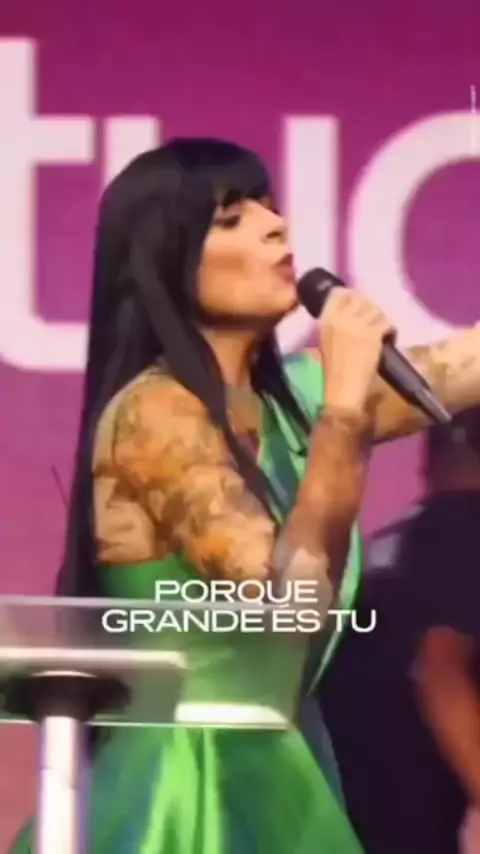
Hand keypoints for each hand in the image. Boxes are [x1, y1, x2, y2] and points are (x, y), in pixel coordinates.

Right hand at [318, 289, 392, 413]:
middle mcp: (340, 318)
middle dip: (370, 306)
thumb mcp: (326, 341)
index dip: (351, 295)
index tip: (359, 303)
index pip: (338, 293)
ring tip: (381, 330)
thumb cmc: (333, 370)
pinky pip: (385, 323)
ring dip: (381, 318)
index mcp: (325, 320)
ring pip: (375, 309)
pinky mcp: (372, 335)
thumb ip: (336, 324)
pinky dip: (390, 330)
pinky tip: (389, 338)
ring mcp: (357, 326)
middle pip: (360, 298)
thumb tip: (353, 312)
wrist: (342, 389)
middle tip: (374, 318)